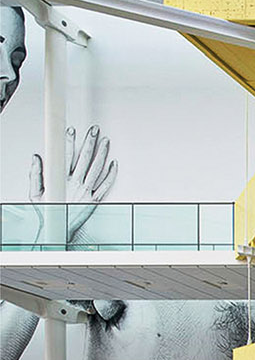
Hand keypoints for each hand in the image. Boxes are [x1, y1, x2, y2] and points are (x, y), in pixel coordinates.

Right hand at [29, 125, 118, 240]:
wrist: (58, 230)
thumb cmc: (48, 210)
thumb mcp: (35, 193)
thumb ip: (35, 174)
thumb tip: (37, 158)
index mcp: (61, 180)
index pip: (66, 156)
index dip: (69, 142)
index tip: (71, 130)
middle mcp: (75, 184)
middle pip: (84, 158)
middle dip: (89, 142)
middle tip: (94, 130)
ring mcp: (87, 192)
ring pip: (97, 168)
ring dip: (102, 153)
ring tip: (105, 140)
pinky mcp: (95, 200)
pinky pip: (106, 184)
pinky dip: (111, 173)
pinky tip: (114, 163)